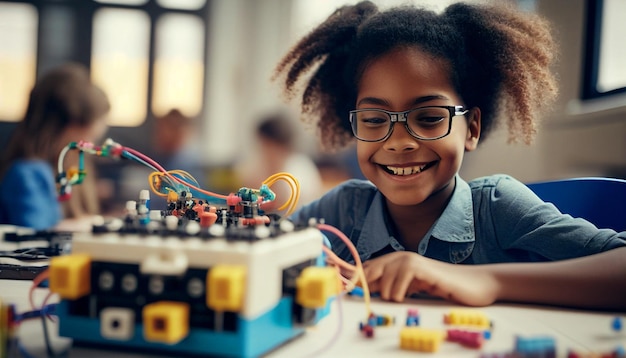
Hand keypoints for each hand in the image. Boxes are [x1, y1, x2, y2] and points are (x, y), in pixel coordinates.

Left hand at [363, 251, 499, 305]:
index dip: (355, 280)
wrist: (470, 284)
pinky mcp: (419, 267)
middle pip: (367, 272)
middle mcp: (398, 256)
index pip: (364, 267)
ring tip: (404, 297)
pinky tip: (409, 295)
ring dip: (389, 295)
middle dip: (366, 288)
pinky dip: (399, 294)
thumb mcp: (410, 287)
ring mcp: (409, 260)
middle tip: (378, 299)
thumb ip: (388, 287)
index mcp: (394, 260)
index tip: (350, 294)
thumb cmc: (440, 286)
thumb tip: (362, 292)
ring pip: (382, 281)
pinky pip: (397, 284)